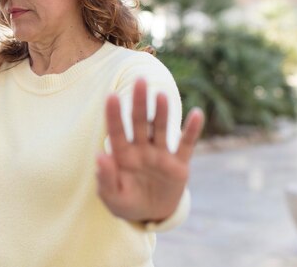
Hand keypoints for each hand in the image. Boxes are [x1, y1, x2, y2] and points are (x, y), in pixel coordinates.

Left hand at [96, 78, 204, 223]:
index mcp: (122, 156)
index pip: (116, 132)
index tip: (111, 96)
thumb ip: (105, 178)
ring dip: (162, 113)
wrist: (151, 214)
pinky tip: (197, 113)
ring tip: (161, 95)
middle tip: (139, 81)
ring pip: (161, 129)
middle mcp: (141, 150)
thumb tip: (99, 156)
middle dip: (140, 103)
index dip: (114, 115)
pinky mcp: (179, 165)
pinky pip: (187, 145)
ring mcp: (161, 155)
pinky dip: (192, 130)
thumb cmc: (126, 202)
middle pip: (140, 123)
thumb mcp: (112, 197)